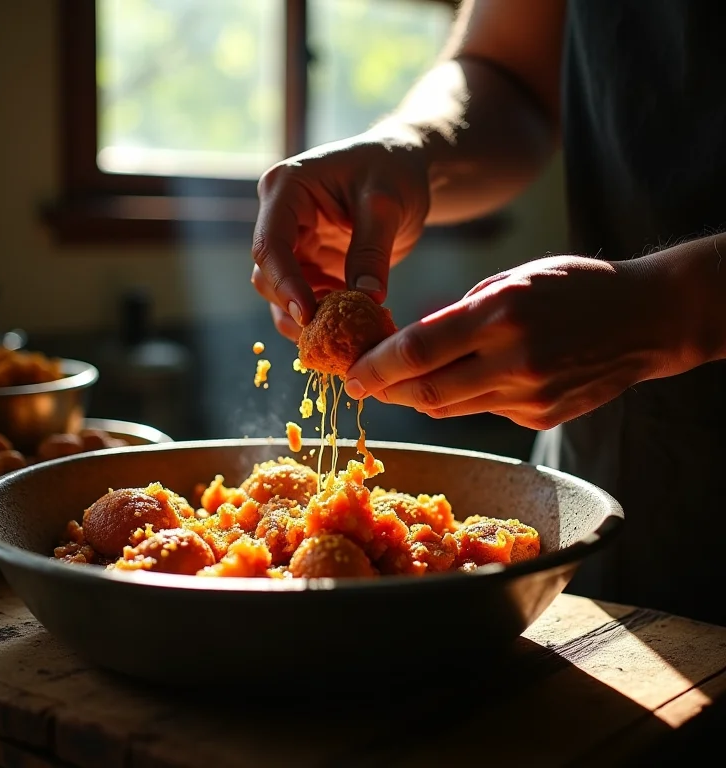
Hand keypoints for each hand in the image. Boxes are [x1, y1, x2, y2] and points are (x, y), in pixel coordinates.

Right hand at [251, 129, 429, 340]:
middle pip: (268, 274)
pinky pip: (306, 299)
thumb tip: (367, 298)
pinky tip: (349, 326)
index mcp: (286, 190)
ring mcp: (294, 245)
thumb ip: (372, 250)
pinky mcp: (311, 266)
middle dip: (294, 307)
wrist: (406, 169)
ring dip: (307, 318)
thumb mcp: (387, 204)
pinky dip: (324, 317)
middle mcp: (280, 218)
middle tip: (330, 334)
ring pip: (281, 294)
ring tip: (341, 335)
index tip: (308, 315)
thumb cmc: (394, 171)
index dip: (285, 283)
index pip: (270, 244)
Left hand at [344, 255, 673, 429]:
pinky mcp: (540, 417)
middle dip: (385, 390)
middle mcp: (513, 359)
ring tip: (396, 386)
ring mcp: (529, 395)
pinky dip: (460, 399)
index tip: (351, 372)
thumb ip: (460, 315)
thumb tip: (412, 344)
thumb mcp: (512, 280)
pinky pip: (482, 412)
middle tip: (362, 385)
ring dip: (415, 399)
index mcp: (501, 313)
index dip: (376, 366)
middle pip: (426, 391)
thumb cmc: (574, 288)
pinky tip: (457, 383)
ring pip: (449, 409)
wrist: (645, 320)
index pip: (419, 349)